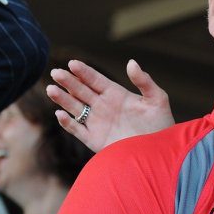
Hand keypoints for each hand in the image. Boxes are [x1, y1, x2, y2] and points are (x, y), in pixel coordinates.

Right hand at [47, 59, 174, 152]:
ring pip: (75, 108)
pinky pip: (77, 129)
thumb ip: (144, 81)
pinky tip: (60, 113)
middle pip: (81, 91)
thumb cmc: (162, 124)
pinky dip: (68, 122)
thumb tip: (131, 62)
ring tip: (51, 89)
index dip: (84, 72)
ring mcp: (97, 122)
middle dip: (68, 82)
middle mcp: (103, 106)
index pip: (95, 80)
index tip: (72, 63)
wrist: (160, 151)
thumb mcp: (157, 99)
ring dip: (63, 99)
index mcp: (116, 94)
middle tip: (56, 72)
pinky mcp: (94, 139)